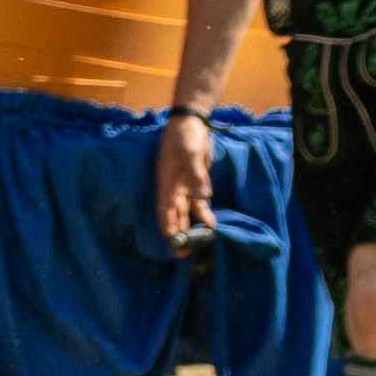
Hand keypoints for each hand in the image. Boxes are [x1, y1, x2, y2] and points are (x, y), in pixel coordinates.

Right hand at [149, 107, 214, 249]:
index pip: (165, 207)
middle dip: (177, 232)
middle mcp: (173, 186)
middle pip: (174, 213)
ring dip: (190, 226)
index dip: (167, 224)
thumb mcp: (190, 152)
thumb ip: (196, 175)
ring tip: (199, 243)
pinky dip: (203, 213)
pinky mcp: (195, 182)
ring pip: (186, 210)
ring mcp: (184, 185)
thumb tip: (203, 196)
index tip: (172, 240)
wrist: (192, 122)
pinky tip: (210, 225)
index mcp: (167, 180)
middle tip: (183, 253)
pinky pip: (198, 202)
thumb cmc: (185, 135)